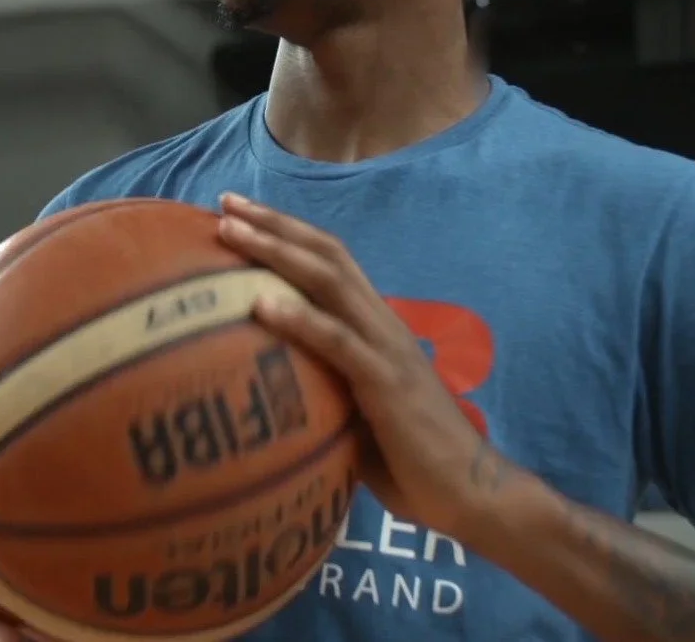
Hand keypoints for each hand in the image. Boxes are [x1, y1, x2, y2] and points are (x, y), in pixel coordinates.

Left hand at [218, 192, 512, 537]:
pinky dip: (299, 319)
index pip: (330, 261)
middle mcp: (380, 324)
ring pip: (329, 281)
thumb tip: (263, 388)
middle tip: (225, 201)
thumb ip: (320, 387)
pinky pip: (339, 343)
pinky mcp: (386, 384)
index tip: (237, 211)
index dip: (287, 232)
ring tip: (232, 231)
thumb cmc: (408, 462)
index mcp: (374, 327)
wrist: (469, 493)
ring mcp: (385, 349)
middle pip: (326, 254)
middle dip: (274, 224)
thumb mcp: (353, 412)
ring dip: (277, 251)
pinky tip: (262, 304)